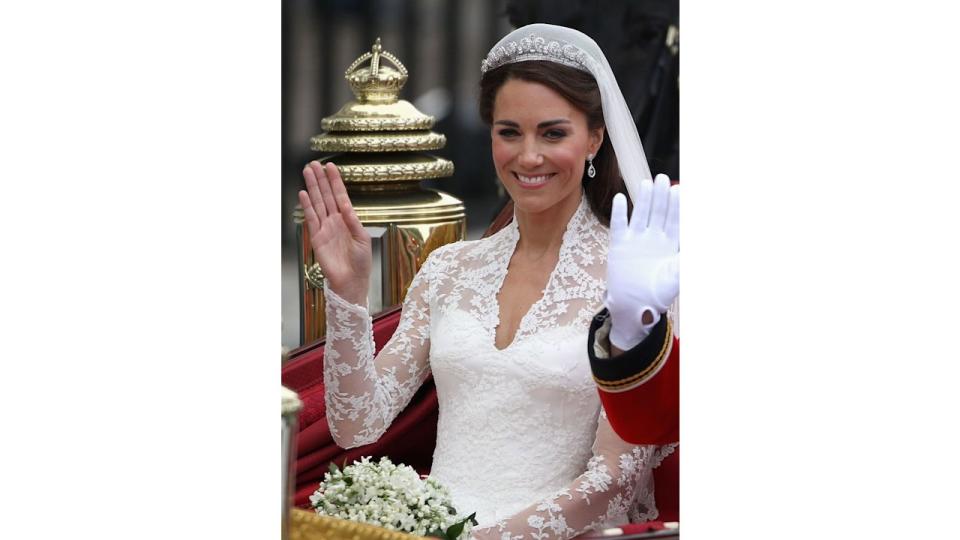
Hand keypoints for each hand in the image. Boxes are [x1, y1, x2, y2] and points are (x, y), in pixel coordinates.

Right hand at [298, 161, 371, 305]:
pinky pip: (311, 218)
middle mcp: (335, 221)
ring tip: (307, 172)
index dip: (335, 181)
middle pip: (326, 196)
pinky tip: (303, 193)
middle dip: (320, 179)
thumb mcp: (363, 239)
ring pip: (318, 203)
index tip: (331, 166)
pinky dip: (307, 206)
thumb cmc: (361, 262)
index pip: (340, 195)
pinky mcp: (317, 237)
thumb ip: (354, 221)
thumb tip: (347, 206)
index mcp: (348, 220)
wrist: (351, 281)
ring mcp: (325, 228)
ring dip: (313, 187)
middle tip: (314, 164)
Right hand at [606, 174, 678, 349]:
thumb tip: (697, 253)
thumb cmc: (658, 294)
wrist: (634, 307)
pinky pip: (618, 225)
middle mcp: (653, 239)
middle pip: (659, 212)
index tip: (680, 190)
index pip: (675, 220)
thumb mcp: (677, 277)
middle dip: (662, 196)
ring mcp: (635, 241)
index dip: (677, 206)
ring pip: (640, 214)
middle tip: (664, 179)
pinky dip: (618, 213)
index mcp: (669, 245)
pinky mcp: (619, 246)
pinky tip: (619, 198)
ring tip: (647, 183)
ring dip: (643, 200)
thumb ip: (685, 263)